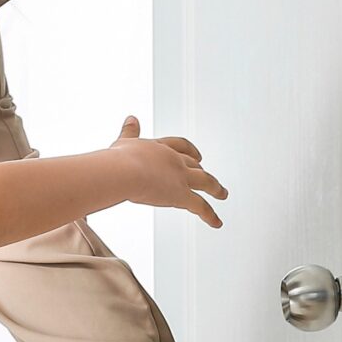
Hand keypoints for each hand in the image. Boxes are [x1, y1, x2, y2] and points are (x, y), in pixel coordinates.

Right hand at [112, 116, 226, 226]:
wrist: (122, 171)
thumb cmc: (118, 160)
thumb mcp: (124, 141)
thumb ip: (130, 131)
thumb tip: (131, 119)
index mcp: (159, 147)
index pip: (179, 146)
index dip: (189, 150)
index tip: (195, 154)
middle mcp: (174, 160)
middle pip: (194, 164)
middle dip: (202, 170)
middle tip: (207, 174)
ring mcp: (180, 177)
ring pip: (205, 182)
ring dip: (216, 188)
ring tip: (222, 193)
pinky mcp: (181, 195)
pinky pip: (201, 207)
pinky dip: (210, 216)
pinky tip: (217, 223)